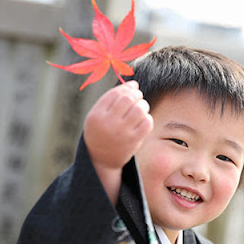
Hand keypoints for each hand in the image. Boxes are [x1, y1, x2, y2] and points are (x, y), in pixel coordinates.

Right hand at [83, 81, 152, 202]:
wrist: (100, 159)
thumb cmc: (101, 131)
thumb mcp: (98, 115)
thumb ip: (111, 100)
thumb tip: (133, 84)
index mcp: (97, 115)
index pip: (115, 93)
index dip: (127, 87)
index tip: (133, 87)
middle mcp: (108, 123)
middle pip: (128, 99)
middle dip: (137, 94)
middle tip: (138, 97)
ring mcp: (121, 133)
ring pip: (140, 109)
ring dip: (144, 105)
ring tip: (141, 108)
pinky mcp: (133, 142)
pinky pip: (146, 123)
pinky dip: (147, 118)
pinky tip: (143, 120)